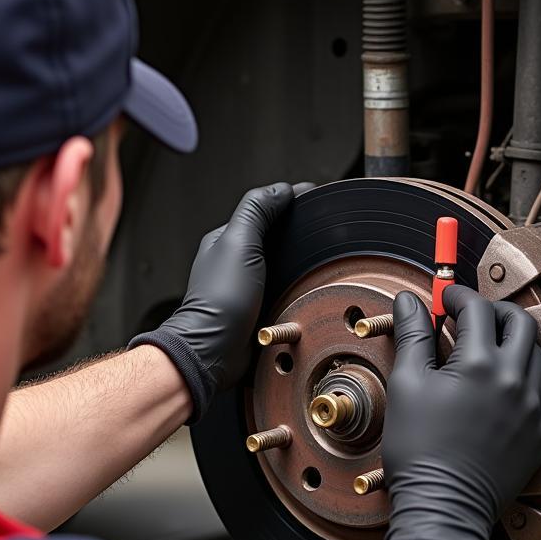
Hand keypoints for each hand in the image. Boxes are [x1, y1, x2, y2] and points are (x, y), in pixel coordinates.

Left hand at [129, 182, 310, 422]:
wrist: (216, 350)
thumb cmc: (220, 300)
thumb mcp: (240, 243)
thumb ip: (257, 211)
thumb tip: (281, 189)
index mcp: (228, 240)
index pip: (265, 211)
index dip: (292, 203)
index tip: (318, 200)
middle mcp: (237, 262)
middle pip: (276, 238)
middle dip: (299, 233)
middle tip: (325, 232)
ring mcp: (249, 287)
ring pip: (283, 266)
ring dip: (300, 263)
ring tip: (321, 260)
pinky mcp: (261, 309)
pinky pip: (285, 291)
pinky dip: (297, 288)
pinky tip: (309, 288)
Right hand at [378, 285, 540, 539]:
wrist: (444, 505)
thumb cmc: (418, 449)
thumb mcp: (406, 384)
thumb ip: (413, 335)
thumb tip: (410, 300)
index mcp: (481, 364)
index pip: (477, 308)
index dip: (457, 296)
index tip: (444, 299)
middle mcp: (515, 380)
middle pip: (518, 321)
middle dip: (493, 310)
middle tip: (470, 316)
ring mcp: (534, 407)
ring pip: (536, 353)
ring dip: (513, 340)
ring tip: (488, 346)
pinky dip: (531, 373)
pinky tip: (510, 379)